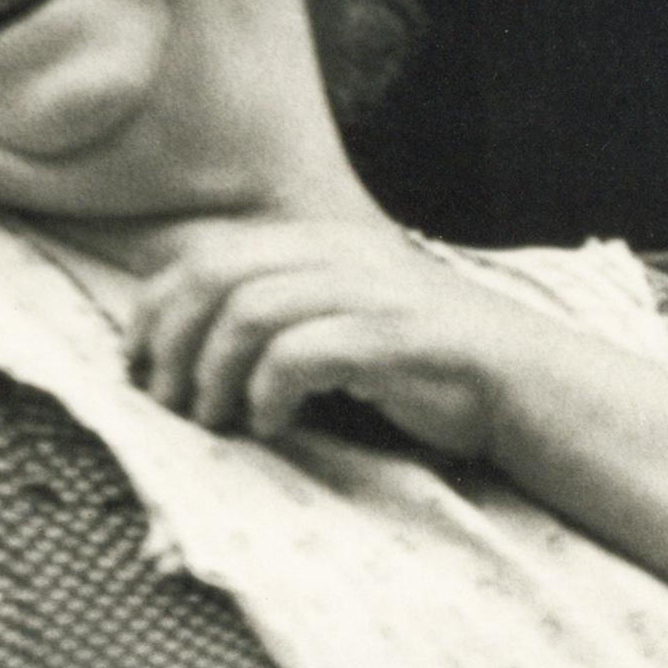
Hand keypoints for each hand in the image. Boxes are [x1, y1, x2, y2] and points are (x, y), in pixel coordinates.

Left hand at [124, 220, 564, 457]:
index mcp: (318, 243)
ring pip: (249, 313)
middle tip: (167, 403)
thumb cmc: (423, 368)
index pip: (204, 256)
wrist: (526, 386)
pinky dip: (269, 393)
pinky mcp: (395, 338)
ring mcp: (370, 291)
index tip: (140, 367)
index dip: (154, 310)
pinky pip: (302, 354)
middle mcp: (339, 254)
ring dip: (214, 374)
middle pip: (214, 276)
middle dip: (172, 343)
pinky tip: (273, 424)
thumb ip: (279, 312)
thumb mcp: (342, 323)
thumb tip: (181, 340)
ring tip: (215, 420)